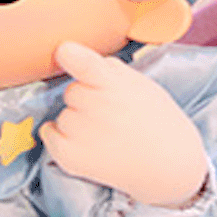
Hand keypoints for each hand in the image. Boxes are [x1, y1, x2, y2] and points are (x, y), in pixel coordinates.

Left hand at [40, 42, 207, 207]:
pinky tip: (84, 141)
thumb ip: (111, 70)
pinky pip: (48, 132)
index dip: (70, 55)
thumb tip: (78, 59)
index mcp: (116, 86)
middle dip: (86, 98)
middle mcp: (96, 108)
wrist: (167, 166)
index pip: (85, 64)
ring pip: (62, 113)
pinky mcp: (69, 156)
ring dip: (76, 119)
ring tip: (104, 132)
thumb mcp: (142, 84)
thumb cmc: (156, 121)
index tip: (64, 50)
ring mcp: (81, 134)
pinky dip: (59, 135)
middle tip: (109, 113)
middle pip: (71, 91)